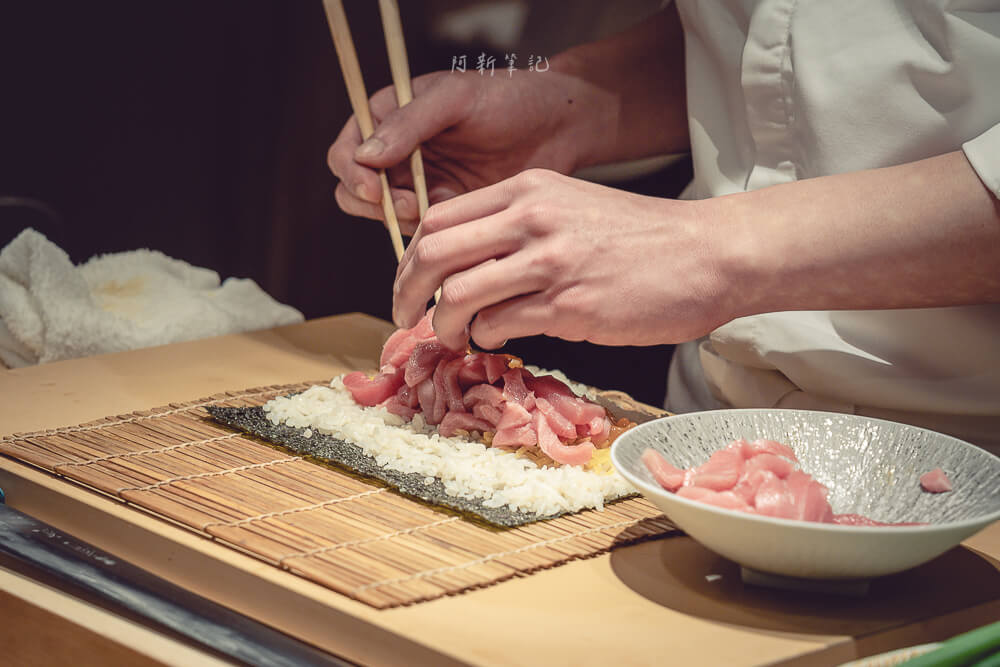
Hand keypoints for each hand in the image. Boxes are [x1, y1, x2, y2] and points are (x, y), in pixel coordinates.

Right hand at [328, 68, 610, 234]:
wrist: (558, 127)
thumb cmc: (508, 98)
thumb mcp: (456, 98)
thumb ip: (409, 122)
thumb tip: (364, 155)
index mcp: (389, 117)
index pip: (346, 151)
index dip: (351, 173)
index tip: (374, 187)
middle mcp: (397, 154)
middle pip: (354, 191)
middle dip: (373, 204)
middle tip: (406, 206)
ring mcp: (418, 185)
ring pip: (383, 217)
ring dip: (398, 222)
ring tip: (431, 211)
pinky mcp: (445, 211)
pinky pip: (419, 233)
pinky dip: (426, 238)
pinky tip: (451, 228)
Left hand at [392, 169, 736, 350]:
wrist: (707, 254)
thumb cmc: (640, 237)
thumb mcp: (571, 206)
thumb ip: (517, 226)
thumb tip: (464, 265)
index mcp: (528, 189)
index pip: (437, 219)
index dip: (409, 259)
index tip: (408, 286)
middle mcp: (532, 218)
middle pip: (433, 253)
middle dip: (405, 292)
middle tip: (405, 318)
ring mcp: (550, 262)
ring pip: (457, 294)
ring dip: (442, 325)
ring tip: (453, 337)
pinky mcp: (570, 306)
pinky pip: (499, 325)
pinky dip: (485, 337)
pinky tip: (496, 339)